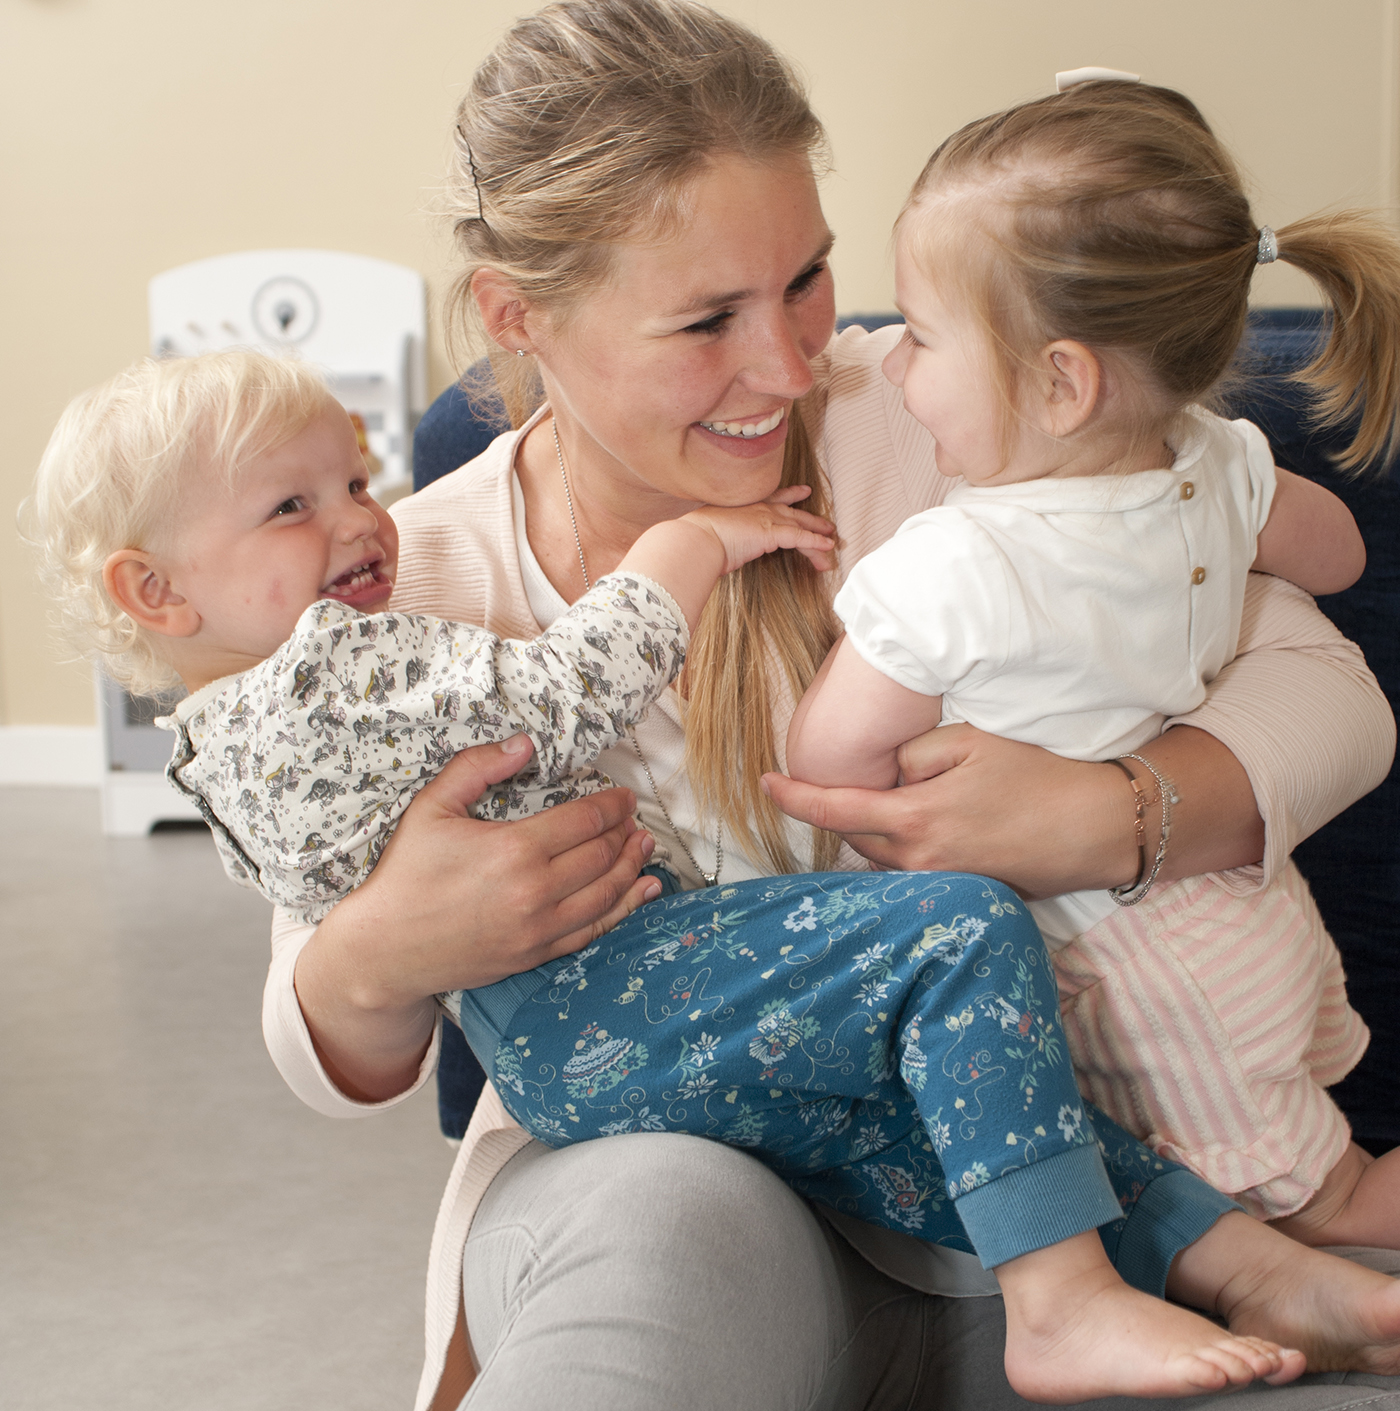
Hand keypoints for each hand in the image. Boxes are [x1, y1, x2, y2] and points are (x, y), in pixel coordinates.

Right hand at [294, 735, 659, 1099]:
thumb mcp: (432, 806)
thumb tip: (524, 743)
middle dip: (625, 832)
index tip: (624, 796)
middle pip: (603, 855)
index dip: (612, 805)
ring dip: (634, 868)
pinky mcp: (536, 955)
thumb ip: (478, 767)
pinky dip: (624, 910)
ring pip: (606, 894)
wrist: (384, 949)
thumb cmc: (406, 874)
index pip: (584, 821)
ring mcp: (539, 928)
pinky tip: (642, 893)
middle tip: (635, 818)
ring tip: (646, 847)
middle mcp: (535, 891)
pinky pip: (593, 931)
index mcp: (514, 849)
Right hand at [683, 485, 836, 573]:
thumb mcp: (713, 532)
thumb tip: (723, 549)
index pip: (774, 498)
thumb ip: (725, 536)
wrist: (697, 538)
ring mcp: (767, 518)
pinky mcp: (772, 532)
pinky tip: (827, 548)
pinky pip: (801, 537)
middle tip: (827, 524)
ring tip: (832, 543)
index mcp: (746, 506)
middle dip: (812, 519)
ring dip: (818, 536)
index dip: (791, 495)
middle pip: (794, 513)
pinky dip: (816, 543)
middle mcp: (759, 508)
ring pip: (801, 526)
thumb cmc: (698, 539)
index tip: (803, 491)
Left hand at [764, 723, 1137, 897]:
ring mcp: (942, 882)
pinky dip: (903, 847)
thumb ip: (913, 754)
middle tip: (839, 778)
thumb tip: (889, 773)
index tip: (765, 783)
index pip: (833, 811)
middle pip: (854, 836)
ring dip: (874, 830)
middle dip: (839, 810)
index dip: (793, 797)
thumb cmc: (1037, 776)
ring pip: (882, 856)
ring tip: (888, 800)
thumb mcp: (970, 743)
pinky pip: (913, 869)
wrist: (1098, 828)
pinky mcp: (964, 891)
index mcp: (914, 820)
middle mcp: (919, 861)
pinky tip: (924, 825)